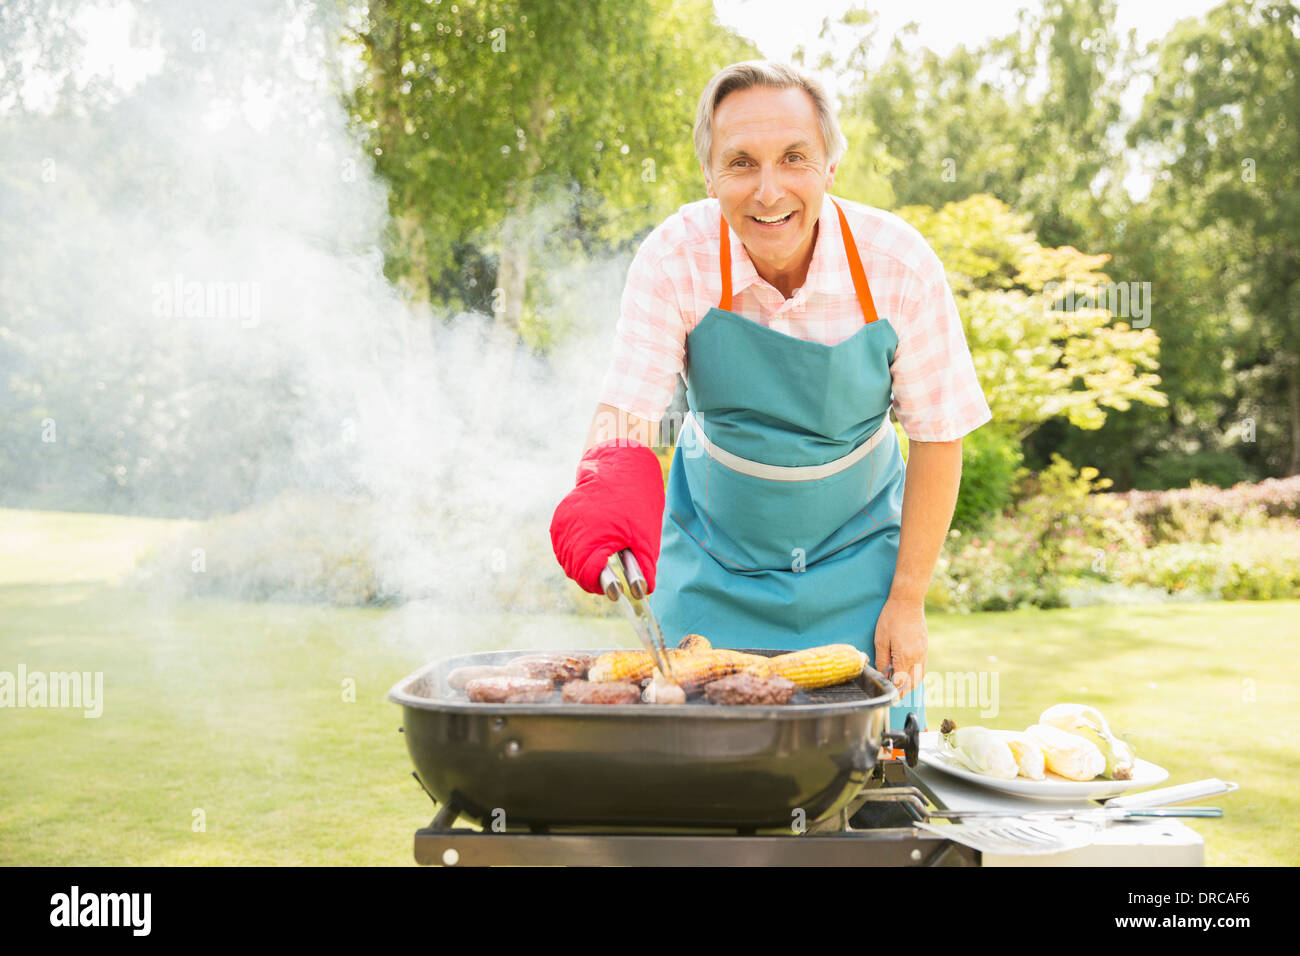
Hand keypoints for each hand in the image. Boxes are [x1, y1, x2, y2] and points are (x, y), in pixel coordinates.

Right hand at [549, 439, 665, 594]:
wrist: (617, 465)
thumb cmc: (635, 501)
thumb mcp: (645, 535)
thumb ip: (643, 566)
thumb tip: (644, 591)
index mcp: (594, 536)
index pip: (589, 575)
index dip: (603, 586)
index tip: (615, 592)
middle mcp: (573, 531)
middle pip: (575, 570)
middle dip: (592, 579)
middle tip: (610, 584)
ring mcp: (564, 523)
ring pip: (567, 560)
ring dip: (581, 568)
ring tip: (599, 568)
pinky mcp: (561, 517)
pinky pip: (563, 545)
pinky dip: (574, 553)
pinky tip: (588, 552)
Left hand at [873, 596, 927, 696]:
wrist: (908, 601)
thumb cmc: (892, 618)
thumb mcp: (881, 639)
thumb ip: (882, 660)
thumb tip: (882, 673)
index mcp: (905, 657)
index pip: (900, 682)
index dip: (893, 690)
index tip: (887, 694)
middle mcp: (917, 657)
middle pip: (912, 683)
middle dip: (903, 691)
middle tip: (894, 695)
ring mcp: (923, 652)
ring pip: (919, 676)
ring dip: (910, 684)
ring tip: (900, 686)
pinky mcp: (925, 647)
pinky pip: (922, 667)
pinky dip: (916, 674)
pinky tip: (907, 673)